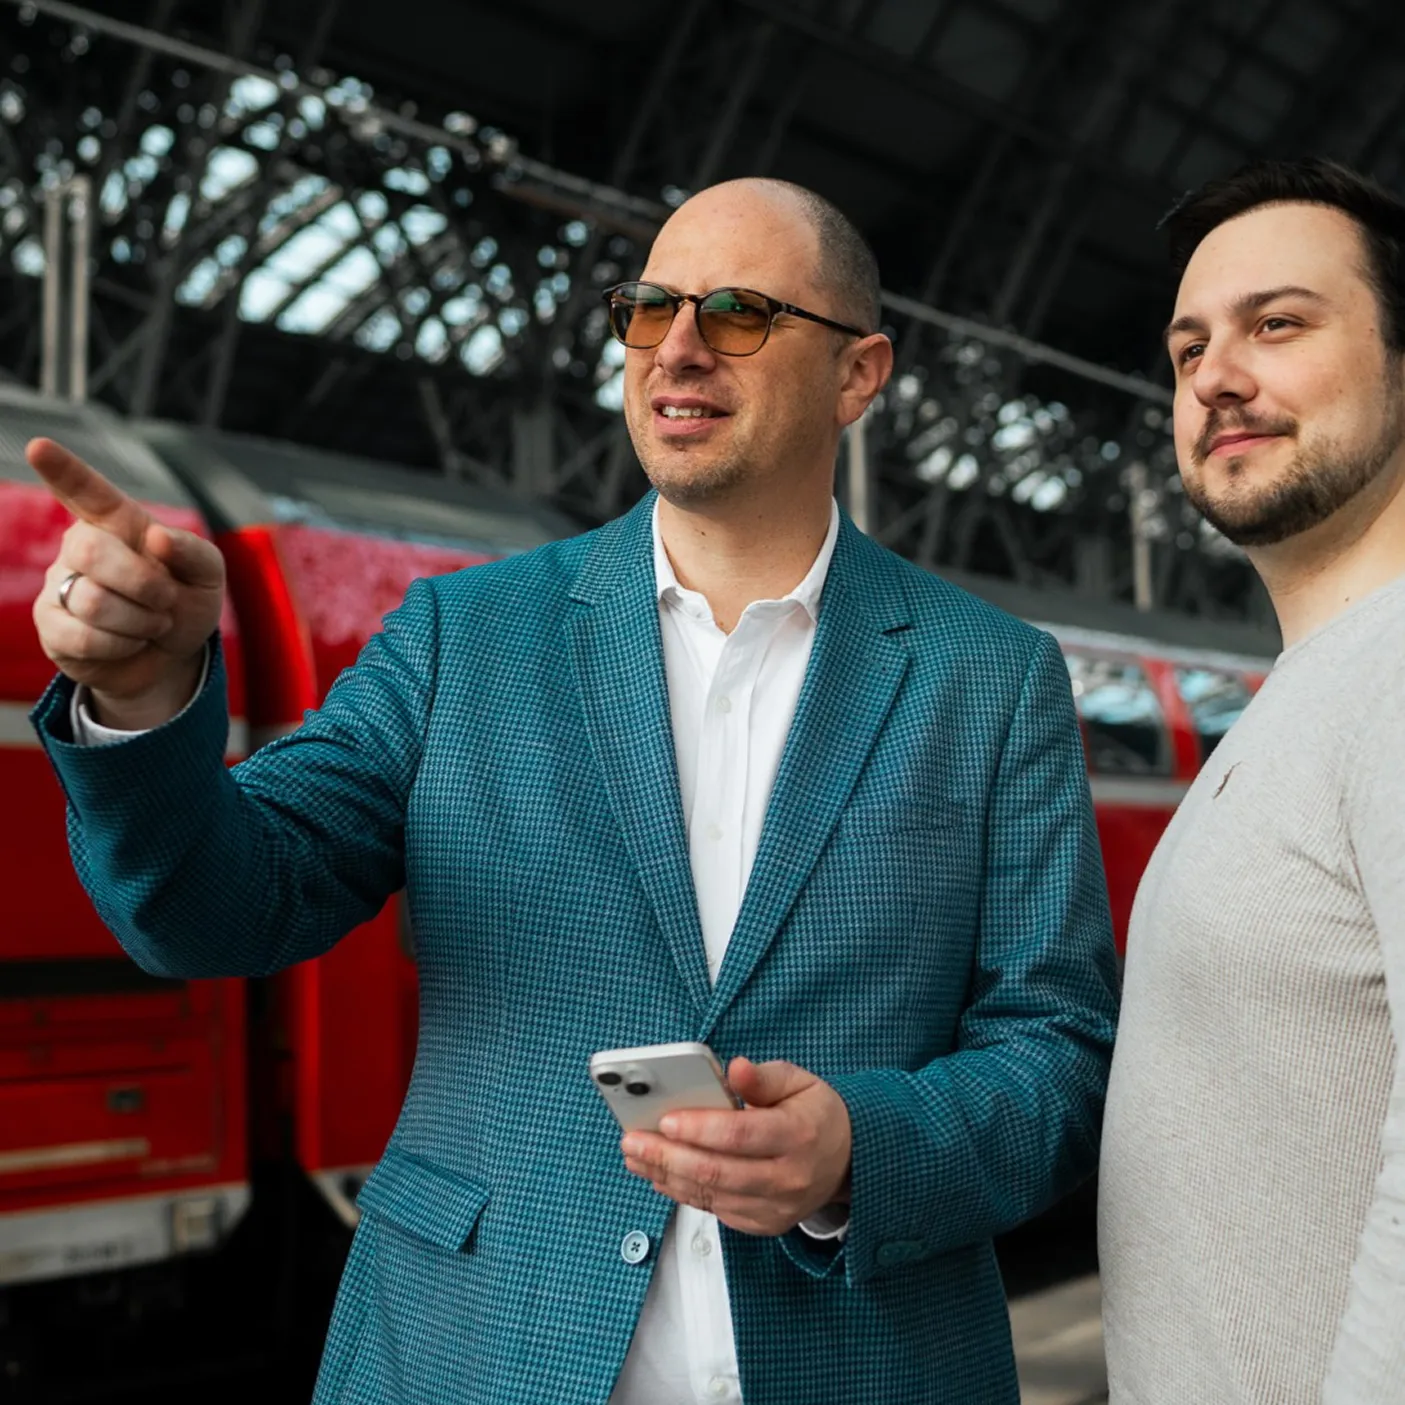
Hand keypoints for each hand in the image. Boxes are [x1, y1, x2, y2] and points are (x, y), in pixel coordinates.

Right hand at [28, 437, 224, 728]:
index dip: (63, 470)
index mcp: (118, 522)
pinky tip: (128, 642)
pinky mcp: (52, 626)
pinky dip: (123, 646)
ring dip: (140, 622)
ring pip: (92, 601)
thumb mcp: (208, 576)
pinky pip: (84, 638)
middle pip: (92, 551)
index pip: (87, 491)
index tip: (38, 446)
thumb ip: (193, 551)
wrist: (173, 656)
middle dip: (144, 584)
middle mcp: (82, 546)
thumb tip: (157, 536)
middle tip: (166, 600)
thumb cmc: (185, 602)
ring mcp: (61, 584)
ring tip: (150, 623)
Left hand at [621, 1056, 851, 1236]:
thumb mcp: (799, 1081)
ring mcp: (774, 1207)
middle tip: (632, 1140)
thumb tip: (734, 1067)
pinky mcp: (763, 1224)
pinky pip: (715, 1210)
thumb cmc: (815, 1114)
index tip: (665, 1119)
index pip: (740, 1135)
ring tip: (636, 1156)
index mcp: (798, 1135)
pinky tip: (661, 1174)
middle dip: (667, 1155)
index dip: (699, 1128)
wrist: (846, 1161)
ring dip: (666, 1175)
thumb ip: (763, 1077)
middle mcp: (787, 1177)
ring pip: (710, 1195)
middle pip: (717, 1171)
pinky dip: (682, 1192)